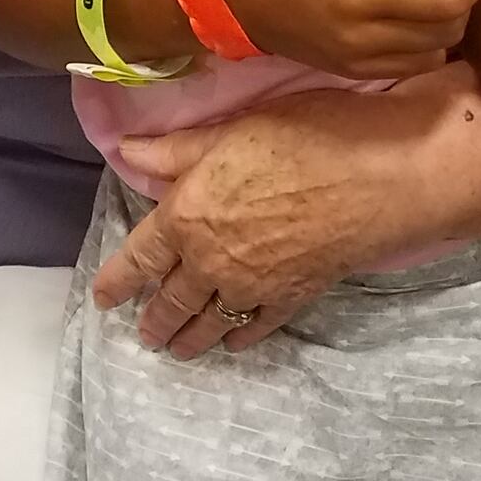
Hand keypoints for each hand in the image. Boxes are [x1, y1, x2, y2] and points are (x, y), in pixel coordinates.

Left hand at [92, 72, 464, 357]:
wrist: (377, 180)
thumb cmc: (305, 139)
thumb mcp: (231, 130)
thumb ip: (176, 149)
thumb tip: (125, 151)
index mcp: (186, 216)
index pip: (140, 256)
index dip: (117, 279)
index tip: (103, 298)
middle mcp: (210, 261)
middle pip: (172, 298)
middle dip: (154, 318)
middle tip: (144, 334)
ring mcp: (251, 286)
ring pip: (209, 321)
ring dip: (189, 337)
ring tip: (177, 350)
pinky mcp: (292, 298)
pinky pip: (256, 326)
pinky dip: (240, 338)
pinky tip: (234, 343)